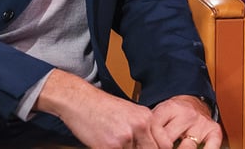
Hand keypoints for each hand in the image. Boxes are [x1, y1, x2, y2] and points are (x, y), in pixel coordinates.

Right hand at [36, 69, 158, 147]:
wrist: (80, 100)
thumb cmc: (102, 107)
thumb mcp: (129, 113)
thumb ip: (142, 129)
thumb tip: (150, 146)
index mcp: (146, 117)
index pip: (164, 145)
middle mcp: (140, 126)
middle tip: (125, 145)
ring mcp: (126, 137)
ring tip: (113, 141)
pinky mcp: (110, 146)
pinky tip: (104, 143)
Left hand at [151, 95, 222, 148]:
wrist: (194, 102)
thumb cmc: (173, 113)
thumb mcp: (159, 114)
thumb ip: (150, 127)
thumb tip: (140, 143)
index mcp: (169, 109)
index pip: (154, 128)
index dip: (148, 143)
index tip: (147, 146)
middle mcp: (186, 115)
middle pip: (168, 141)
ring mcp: (200, 123)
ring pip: (187, 147)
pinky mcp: (213, 130)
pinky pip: (212, 146)